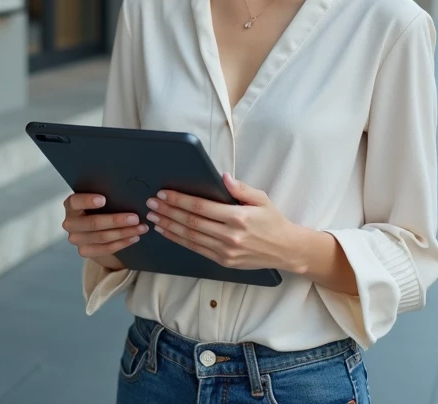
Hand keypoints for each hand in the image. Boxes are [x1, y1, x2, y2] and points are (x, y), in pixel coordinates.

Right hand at [62, 193, 147, 270]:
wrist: (94, 228)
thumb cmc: (99, 208)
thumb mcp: (98, 199)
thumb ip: (106, 195)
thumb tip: (126, 191)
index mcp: (71, 205)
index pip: (75, 202)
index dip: (88, 201)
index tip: (103, 199)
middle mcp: (70, 223)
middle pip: (93, 223)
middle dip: (116, 220)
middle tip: (135, 218)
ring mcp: (76, 239)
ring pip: (102, 237)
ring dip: (124, 232)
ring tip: (141, 228)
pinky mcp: (85, 251)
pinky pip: (105, 249)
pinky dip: (122, 243)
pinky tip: (134, 238)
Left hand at [146, 174, 304, 273]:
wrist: (286, 250)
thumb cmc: (273, 221)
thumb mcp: (261, 198)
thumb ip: (241, 188)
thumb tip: (222, 177)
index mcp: (238, 217)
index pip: (201, 207)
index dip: (180, 200)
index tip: (164, 194)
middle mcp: (230, 235)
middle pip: (191, 222)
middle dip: (169, 212)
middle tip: (151, 204)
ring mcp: (226, 251)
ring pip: (190, 237)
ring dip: (169, 226)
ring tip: (153, 217)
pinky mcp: (223, 261)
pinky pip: (196, 249)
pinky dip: (179, 240)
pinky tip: (168, 232)